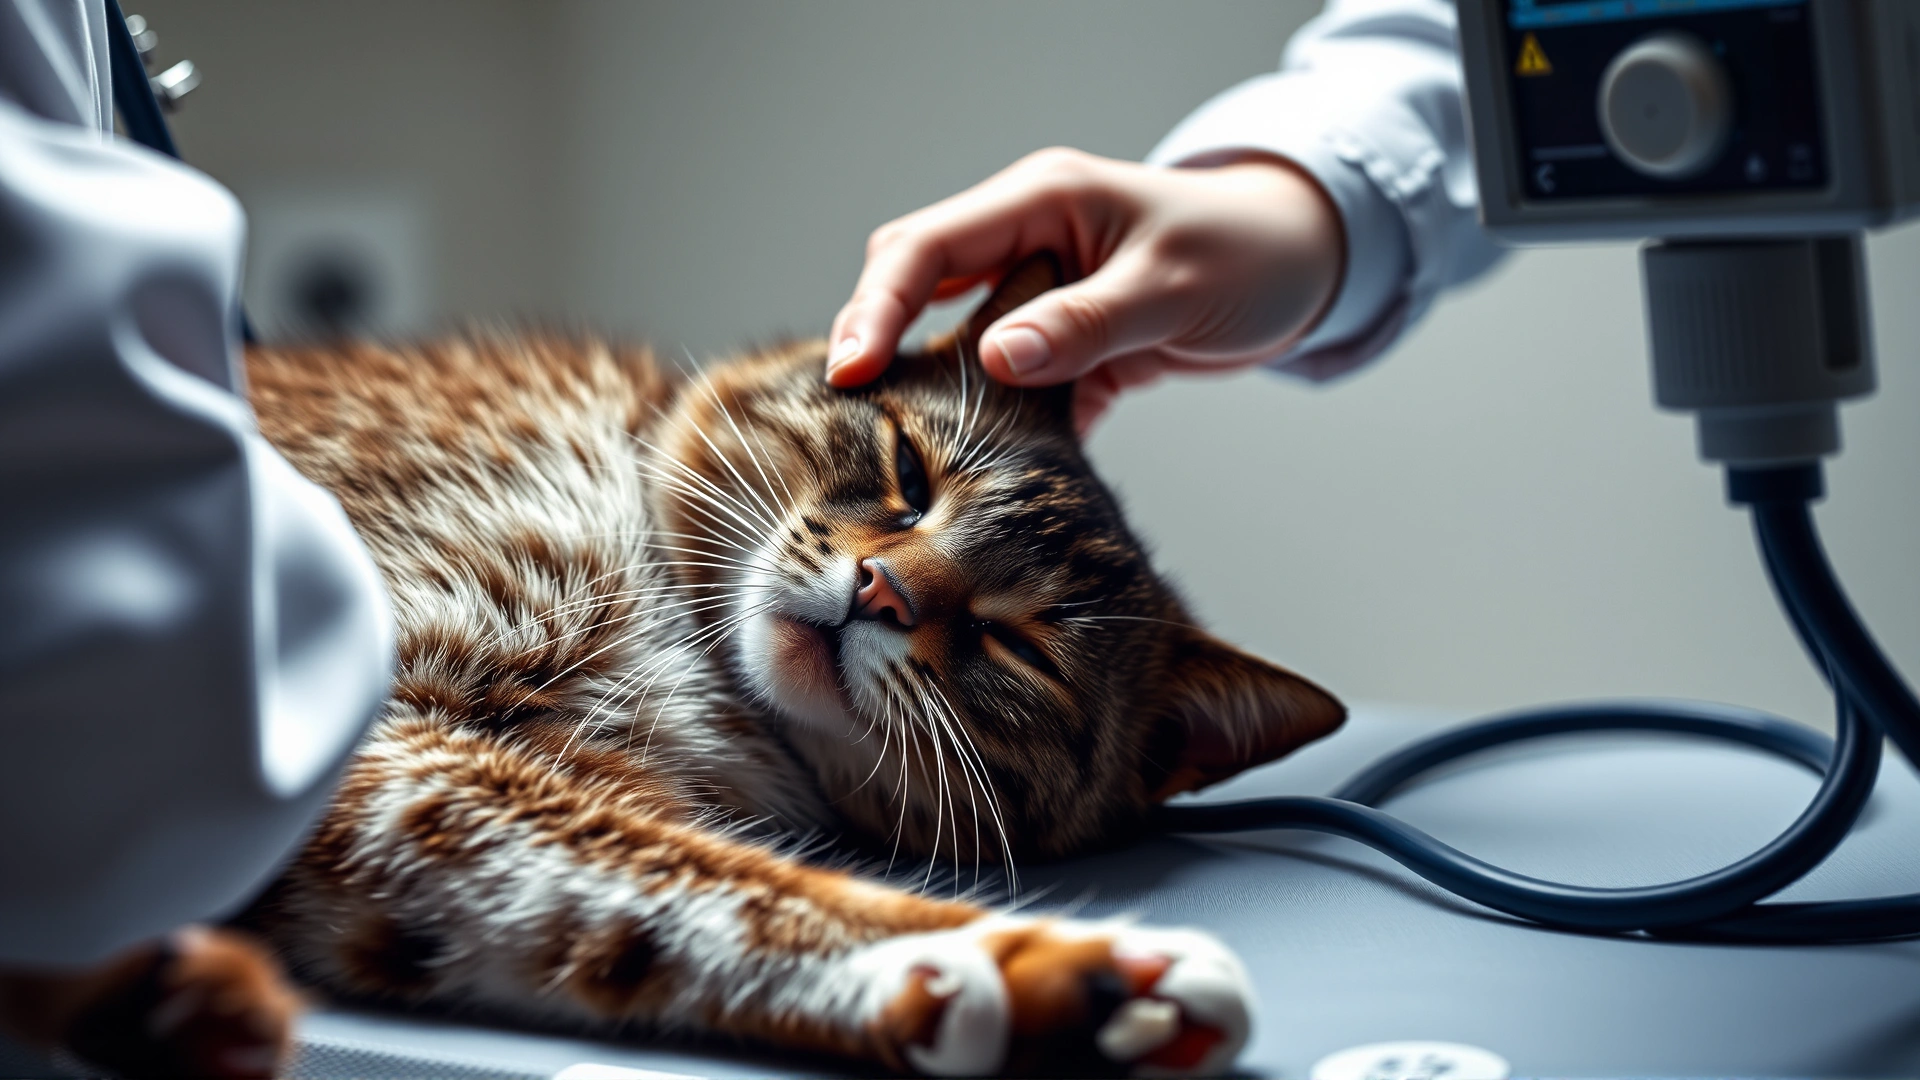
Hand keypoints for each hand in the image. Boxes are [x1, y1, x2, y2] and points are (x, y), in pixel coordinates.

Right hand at [826, 147, 1344, 432]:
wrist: (1304, 268)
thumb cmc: (1248, 252)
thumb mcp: (1170, 287)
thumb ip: (1084, 323)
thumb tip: (999, 358)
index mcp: (1040, 201)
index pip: (925, 248)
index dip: (876, 308)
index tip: (851, 372)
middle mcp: (1027, 240)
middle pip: (916, 286)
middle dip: (877, 344)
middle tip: (849, 414)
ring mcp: (1041, 293)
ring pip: (954, 341)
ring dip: (932, 391)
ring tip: (899, 451)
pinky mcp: (1065, 345)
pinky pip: (1008, 386)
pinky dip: (993, 423)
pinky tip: (978, 468)